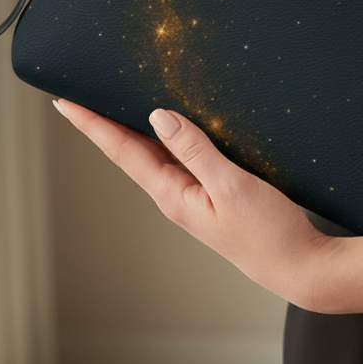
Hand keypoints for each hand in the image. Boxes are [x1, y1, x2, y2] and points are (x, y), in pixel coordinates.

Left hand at [53, 99, 330, 306]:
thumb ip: (196, 149)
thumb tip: (159, 117)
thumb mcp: (231, 185)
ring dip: (130, 130)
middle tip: (77, 97)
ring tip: (110, 107)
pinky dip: (165, 139)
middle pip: (129, 152)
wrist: (298, 266)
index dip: (92, 125)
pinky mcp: (211, 196)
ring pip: (152, 155)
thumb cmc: (268, 234)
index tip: (64, 103)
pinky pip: (178, 160)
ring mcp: (192, 197)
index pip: (122, 151)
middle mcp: (175, 196)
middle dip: (102, 125)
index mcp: (172, 195)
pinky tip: (168, 128)